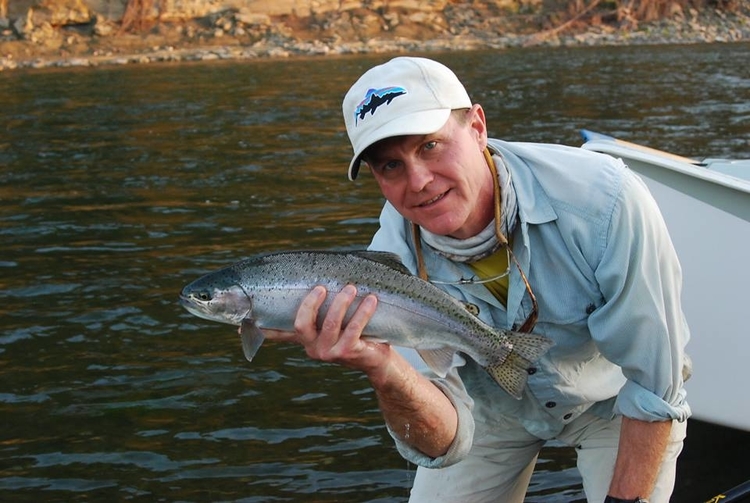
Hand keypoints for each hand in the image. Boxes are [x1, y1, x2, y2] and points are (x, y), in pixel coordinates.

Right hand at [262, 284, 391, 374]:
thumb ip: (320, 311)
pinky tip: (371, 299)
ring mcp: (329, 352)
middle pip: (302, 324)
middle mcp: (312, 348)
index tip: (239, 327)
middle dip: (311, 303)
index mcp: (305, 339)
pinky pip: (354, 328)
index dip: (260, 329)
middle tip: (322, 287)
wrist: (377, 361)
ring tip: (351, 288)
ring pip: (331, 323)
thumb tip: (315, 281)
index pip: (279, 334)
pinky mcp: (348, 352)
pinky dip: (363, 311)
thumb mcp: (333, 323)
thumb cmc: (354, 335)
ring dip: (342, 302)